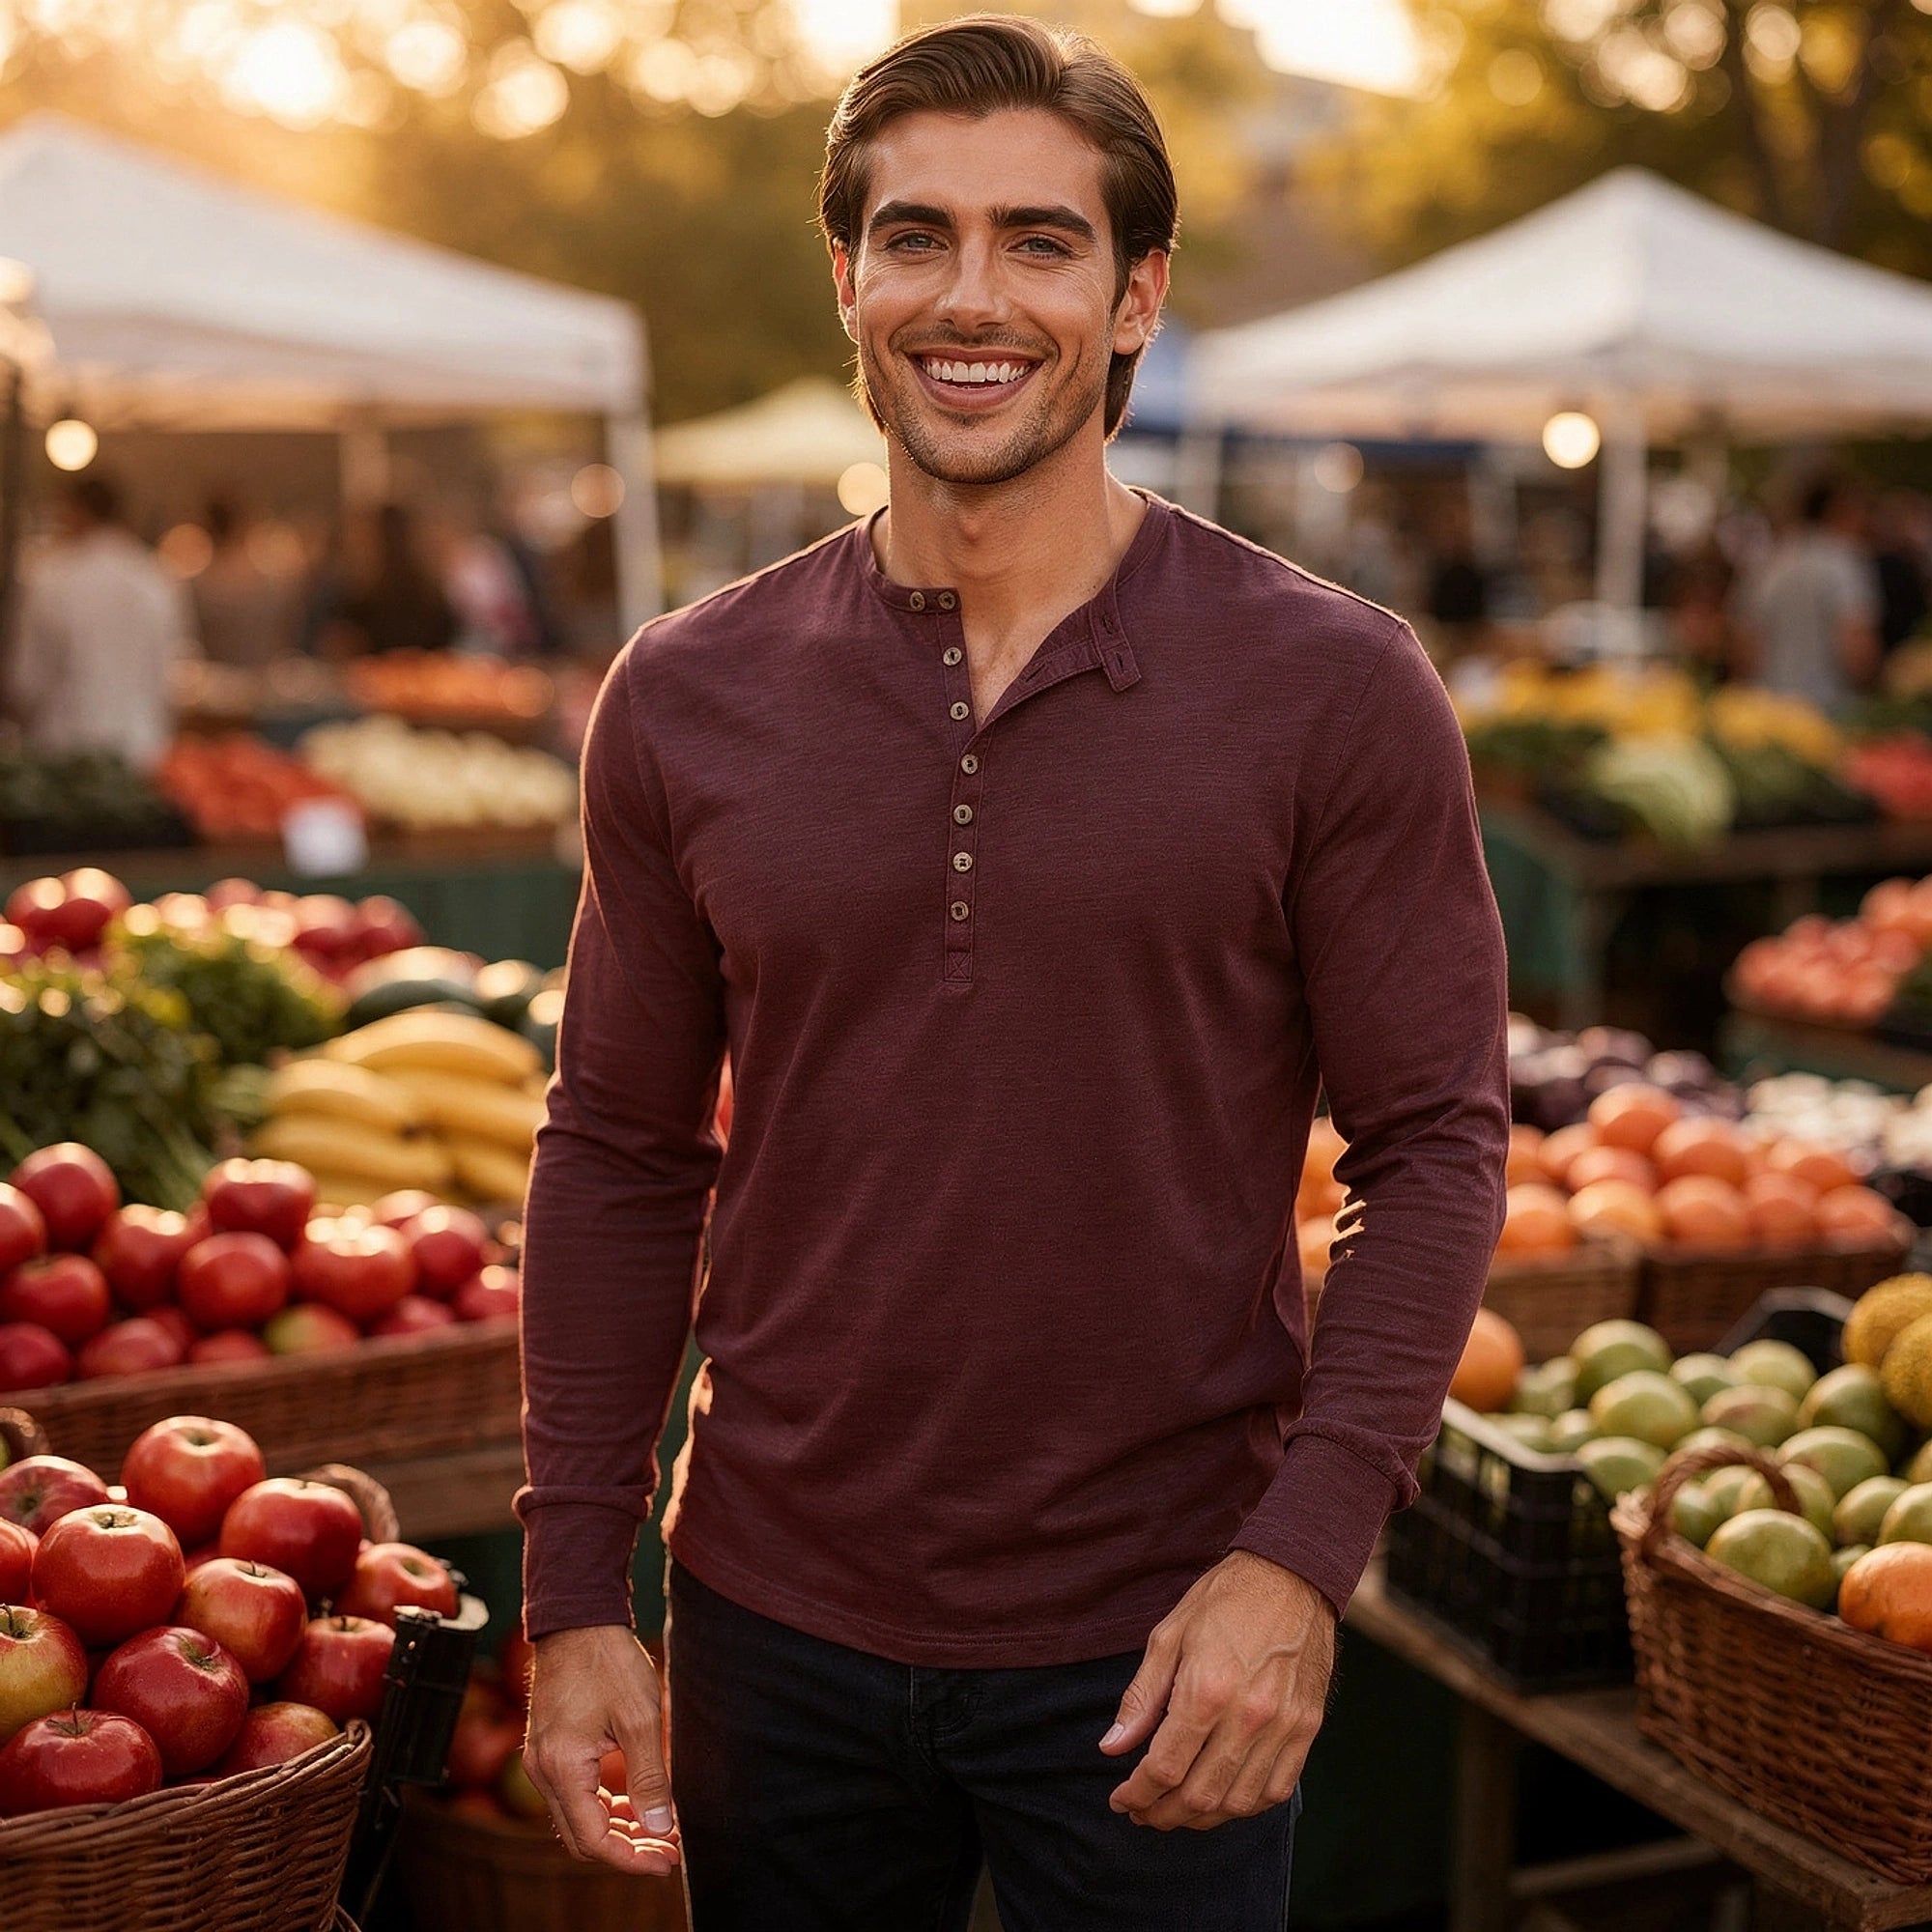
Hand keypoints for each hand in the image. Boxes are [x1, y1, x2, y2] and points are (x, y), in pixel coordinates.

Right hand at [523, 1624, 679, 1873]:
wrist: (579, 1619)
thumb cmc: (608, 1662)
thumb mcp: (640, 1719)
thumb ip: (650, 1777)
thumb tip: (660, 1826)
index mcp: (562, 1768)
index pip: (594, 1839)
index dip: (632, 1858)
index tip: (667, 1860)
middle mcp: (542, 1771)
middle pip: (582, 1836)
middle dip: (626, 1848)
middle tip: (668, 1850)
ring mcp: (541, 1760)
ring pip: (578, 1817)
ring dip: (616, 1828)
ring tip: (658, 1829)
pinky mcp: (549, 1748)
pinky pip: (574, 1794)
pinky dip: (603, 1805)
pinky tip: (633, 1800)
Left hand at [1101, 1551, 1334, 1831]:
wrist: (1291, 1576)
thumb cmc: (1223, 1601)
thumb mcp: (1168, 1637)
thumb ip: (1141, 1698)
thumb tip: (1112, 1746)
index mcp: (1206, 1690)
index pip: (1164, 1768)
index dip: (1137, 1793)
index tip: (1121, 1799)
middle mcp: (1247, 1717)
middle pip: (1199, 1796)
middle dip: (1163, 1814)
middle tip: (1143, 1812)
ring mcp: (1282, 1727)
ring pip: (1238, 1803)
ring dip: (1202, 1819)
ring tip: (1177, 1810)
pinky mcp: (1307, 1728)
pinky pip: (1277, 1790)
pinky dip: (1245, 1806)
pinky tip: (1223, 1798)